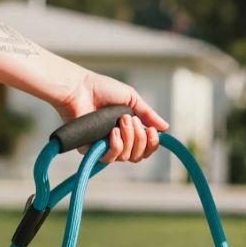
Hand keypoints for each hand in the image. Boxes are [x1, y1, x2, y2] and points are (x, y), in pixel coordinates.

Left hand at [54, 71, 168, 162]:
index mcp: (128, 131)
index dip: (152, 143)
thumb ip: (148, 114)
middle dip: (140, 138)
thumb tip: (165, 127)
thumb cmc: (102, 89)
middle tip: (130, 120)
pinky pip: (110, 158)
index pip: (146, 148)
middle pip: (138, 156)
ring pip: (126, 157)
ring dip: (129, 138)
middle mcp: (118, 142)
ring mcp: (105, 147)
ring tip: (121, 120)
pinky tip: (113, 132)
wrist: (80, 88)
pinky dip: (116, 145)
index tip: (151, 130)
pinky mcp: (91, 151)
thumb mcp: (132, 99)